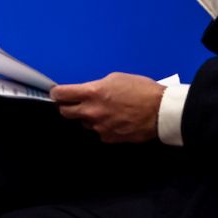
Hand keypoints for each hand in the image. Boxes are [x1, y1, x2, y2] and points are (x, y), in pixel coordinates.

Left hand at [50, 73, 164, 143]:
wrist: (161, 111)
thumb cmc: (142, 90)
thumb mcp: (116, 78)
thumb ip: (97, 86)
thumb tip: (88, 92)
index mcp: (92, 93)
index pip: (61, 95)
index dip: (56, 93)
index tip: (57, 93)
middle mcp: (91, 112)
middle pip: (65, 112)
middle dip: (67, 107)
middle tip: (75, 103)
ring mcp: (99, 127)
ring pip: (84, 123)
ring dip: (89, 117)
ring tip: (105, 110)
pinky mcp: (108, 138)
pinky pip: (98, 132)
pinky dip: (103, 126)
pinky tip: (115, 120)